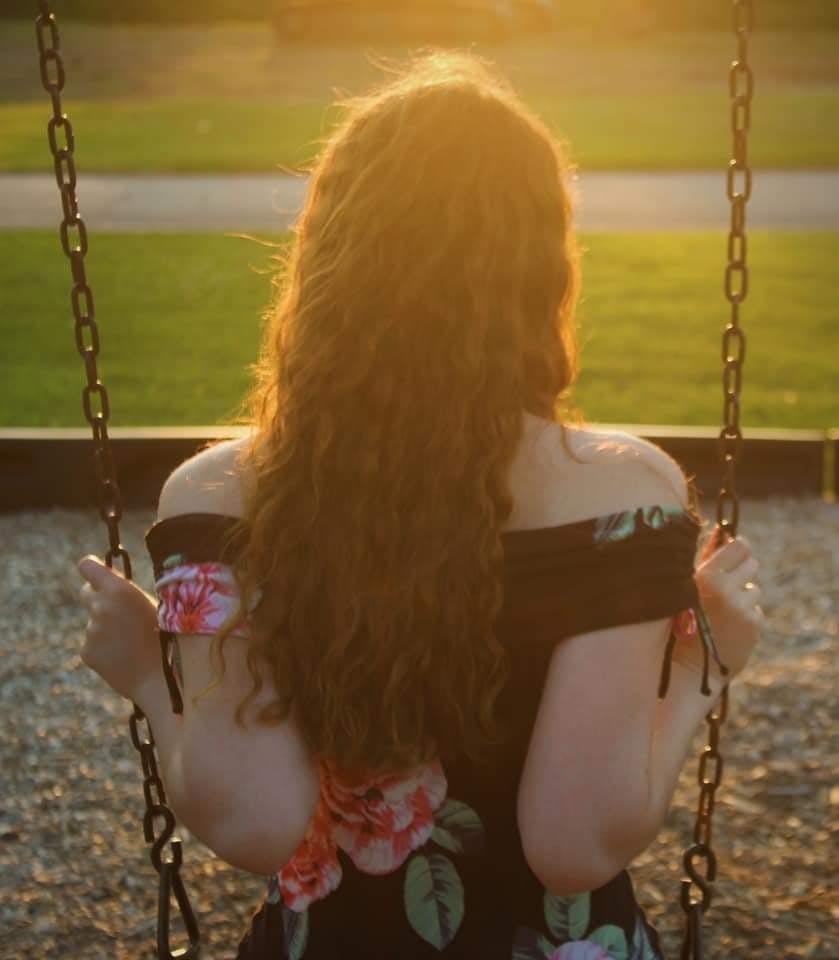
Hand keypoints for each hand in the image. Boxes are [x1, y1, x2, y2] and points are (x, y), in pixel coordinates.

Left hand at [78, 555, 161, 701]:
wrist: (161, 679)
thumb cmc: (168, 638)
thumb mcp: (156, 606)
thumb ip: (128, 595)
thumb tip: (114, 589)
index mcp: (119, 590)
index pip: (87, 567)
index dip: (92, 569)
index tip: (96, 574)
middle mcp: (100, 608)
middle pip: (87, 594)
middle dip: (99, 598)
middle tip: (118, 611)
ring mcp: (91, 631)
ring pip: (94, 622)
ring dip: (107, 628)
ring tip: (132, 643)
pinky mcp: (87, 652)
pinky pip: (93, 643)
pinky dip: (104, 648)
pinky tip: (124, 656)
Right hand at [675, 526, 763, 679]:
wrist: (685, 666)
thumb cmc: (677, 619)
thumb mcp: (685, 584)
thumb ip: (705, 556)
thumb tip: (720, 531)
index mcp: (707, 577)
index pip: (740, 546)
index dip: (738, 546)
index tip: (735, 550)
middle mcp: (728, 591)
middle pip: (752, 564)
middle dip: (741, 570)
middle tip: (726, 582)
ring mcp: (744, 610)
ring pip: (754, 589)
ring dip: (742, 594)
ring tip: (721, 609)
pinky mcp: (754, 626)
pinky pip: (754, 609)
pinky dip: (745, 614)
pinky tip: (727, 624)